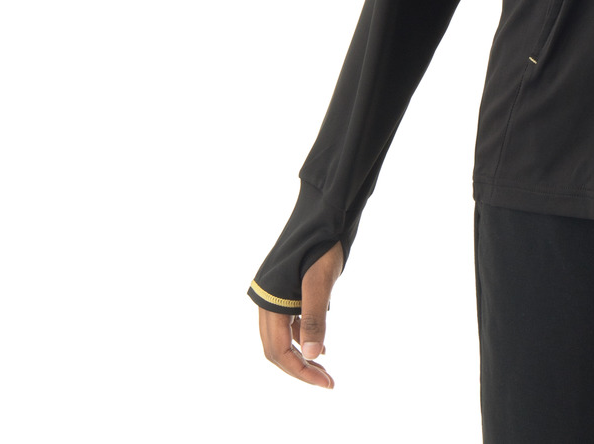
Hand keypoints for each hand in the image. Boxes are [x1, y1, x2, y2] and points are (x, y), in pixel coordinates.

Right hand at [257, 240, 344, 387]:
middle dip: (299, 367)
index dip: (301, 371)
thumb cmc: (322, 243)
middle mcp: (266, 301)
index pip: (278, 351)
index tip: (326, 382)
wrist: (324, 211)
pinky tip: (319, 341)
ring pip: (280, 336)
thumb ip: (314, 317)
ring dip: (300, 353)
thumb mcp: (321, 281)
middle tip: (327, 379)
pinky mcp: (285, 288)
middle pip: (275, 349)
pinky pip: (288, 321)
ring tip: (323, 365)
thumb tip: (311, 356)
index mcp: (268, 302)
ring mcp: (274, 295)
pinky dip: (301, 334)